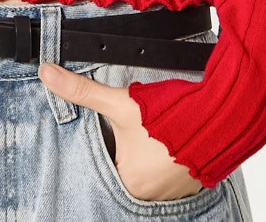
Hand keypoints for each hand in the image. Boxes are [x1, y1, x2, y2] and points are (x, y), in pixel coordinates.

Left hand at [38, 61, 204, 202]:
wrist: (218, 118)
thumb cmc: (169, 115)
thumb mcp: (119, 102)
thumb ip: (81, 91)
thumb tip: (47, 74)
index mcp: (130, 180)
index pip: (109, 164)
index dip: (113, 144)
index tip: (121, 133)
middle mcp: (151, 193)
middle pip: (131, 167)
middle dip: (134, 147)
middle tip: (143, 131)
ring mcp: (175, 190)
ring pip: (154, 170)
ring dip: (155, 153)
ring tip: (159, 134)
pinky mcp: (195, 182)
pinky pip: (176, 173)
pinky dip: (173, 157)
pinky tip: (176, 140)